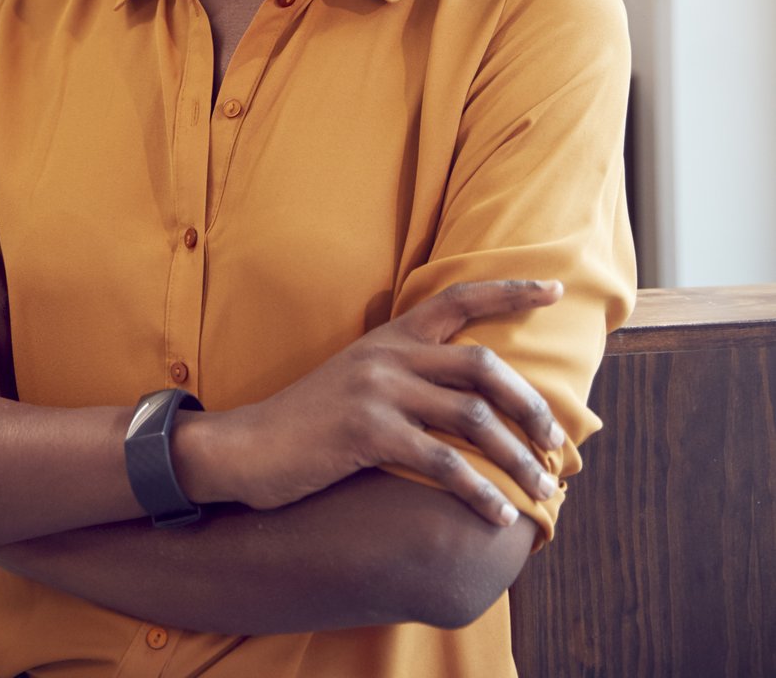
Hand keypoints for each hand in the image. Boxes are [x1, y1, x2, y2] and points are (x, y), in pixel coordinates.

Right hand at [198, 278, 565, 527]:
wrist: (247, 447)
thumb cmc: (309, 422)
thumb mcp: (357, 380)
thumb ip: (405, 375)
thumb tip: (466, 398)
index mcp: (389, 336)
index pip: (458, 297)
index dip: (510, 291)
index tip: (554, 290)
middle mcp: (389, 355)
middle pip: (482, 363)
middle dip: (530, 403)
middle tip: (557, 440)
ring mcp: (378, 392)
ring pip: (472, 416)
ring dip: (517, 455)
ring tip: (542, 487)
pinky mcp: (367, 433)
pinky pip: (443, 461)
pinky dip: (480, 490)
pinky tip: (498, 513)